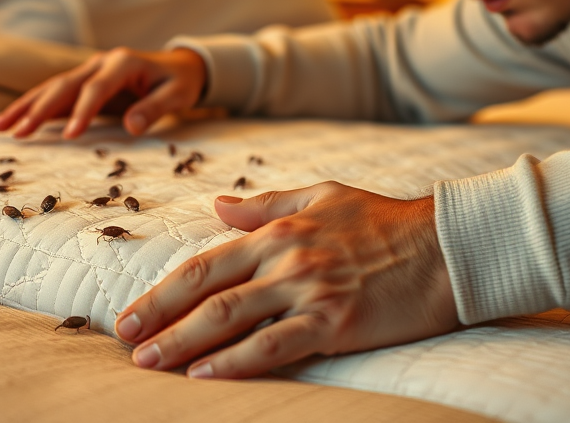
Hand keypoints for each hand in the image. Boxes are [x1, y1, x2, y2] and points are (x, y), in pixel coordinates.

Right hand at [0, 47, 206, 138]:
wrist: (180, 65)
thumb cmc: (179, 82)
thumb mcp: (176, 95)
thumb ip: (155, 108)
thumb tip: (132, 127)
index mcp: (123, 62)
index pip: (97, 88)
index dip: (82, 111)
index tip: (69, 136)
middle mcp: (101, 62)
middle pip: (64, 85)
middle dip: (39, 109)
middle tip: (18, 133)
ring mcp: (90, 69)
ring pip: (52, 87)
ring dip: (26, 106)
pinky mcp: (84, 80)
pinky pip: (56, 93)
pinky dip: (33, 106)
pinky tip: (12, 121)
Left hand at [114, 181, 457, 378]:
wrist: (444, 246)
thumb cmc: (385, 221)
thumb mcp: (323, 195)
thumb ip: (268, 203)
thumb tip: (218, 206)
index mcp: (279, 231)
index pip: (207, 264)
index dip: (164, 291)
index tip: (132, 314)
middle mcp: (286, 259)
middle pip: (207, 292)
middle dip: (160, 318)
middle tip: (125, 343)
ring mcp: (309, 291)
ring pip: (231, 319)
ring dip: (185, 343)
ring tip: (151, 363)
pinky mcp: (334, 322)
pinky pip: (275, 345)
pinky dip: (236, 362)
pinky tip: (206, 374)